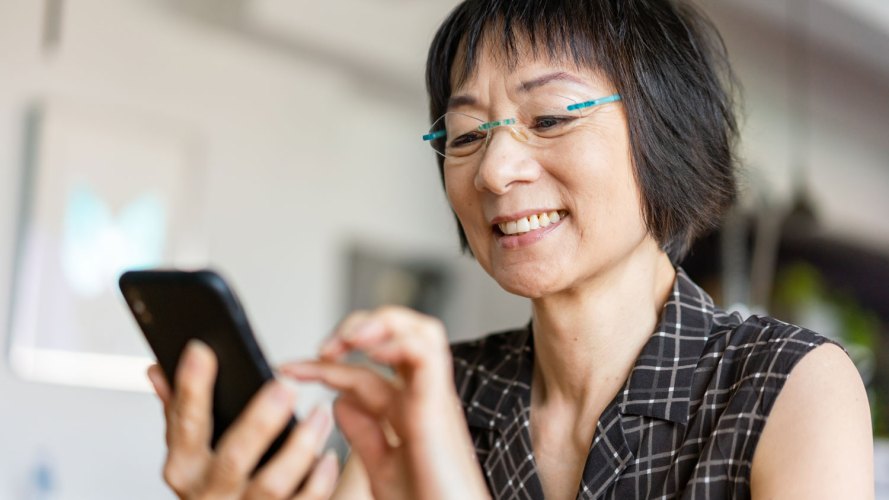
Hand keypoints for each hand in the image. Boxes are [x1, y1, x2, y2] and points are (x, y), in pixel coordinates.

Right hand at [147, 340, 338, 498]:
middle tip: (285, 387)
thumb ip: (180, 412)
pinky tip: (328, 457)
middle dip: (260, 421)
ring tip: (320, 415)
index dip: (190, 388)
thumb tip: (159, 370)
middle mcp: (208, 494)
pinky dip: (319, 481)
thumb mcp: (189, 454)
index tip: (201, 351)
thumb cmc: (215, 490)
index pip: (184, 425)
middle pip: (234, 458)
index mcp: (184, 469)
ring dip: (300, 446)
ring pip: (272, 484)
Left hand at [280, 307, 489, 499]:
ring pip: (420, 332)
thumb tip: (339, 400)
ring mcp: (433, 399)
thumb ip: (364, 434)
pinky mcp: (438, 407)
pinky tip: (372, 351)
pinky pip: (426, 354)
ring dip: (381, 323)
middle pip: (402, 334)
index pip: (364, 371)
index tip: (288, 369)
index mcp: (408, 413)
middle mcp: (423, 399)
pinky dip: (398, 342)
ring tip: (347, 338)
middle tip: (323, 347)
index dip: (323, 366)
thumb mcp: (382, 469)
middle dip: (358, 326)